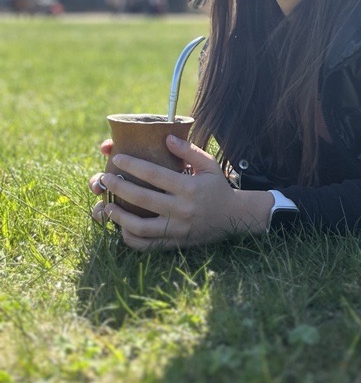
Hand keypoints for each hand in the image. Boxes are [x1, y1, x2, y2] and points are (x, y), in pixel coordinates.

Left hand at [89, 135, 274, 249]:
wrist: (233, 217)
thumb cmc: (218, 187)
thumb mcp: (209, 165)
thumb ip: (188, 150)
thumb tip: (166, 137)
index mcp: (190, 188)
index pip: (155, 175)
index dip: (133, 165)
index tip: (117, 158)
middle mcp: (182, 210)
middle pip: (143, 199)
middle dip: (119, 187)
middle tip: (105, 178)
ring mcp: (177, 229)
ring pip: (140, 227)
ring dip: (119, 216)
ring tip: (107, 205)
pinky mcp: (174, 243)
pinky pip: (146, 245)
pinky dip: (130, 238)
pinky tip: (121, 227)